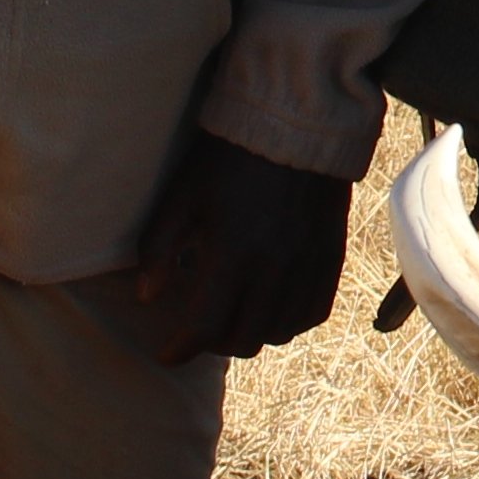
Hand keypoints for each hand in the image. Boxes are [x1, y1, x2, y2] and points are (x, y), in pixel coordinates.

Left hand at [131, 135, 355, 361]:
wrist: (295, 125)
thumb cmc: (229, 158)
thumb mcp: (182, 196)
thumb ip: (159, 249)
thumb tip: (147, 297)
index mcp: (233, 253)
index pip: (203, 328)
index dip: (179, 349)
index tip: (165, 353)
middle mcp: (275, 268)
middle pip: (242, 340)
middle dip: (212, 343)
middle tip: (198, 329)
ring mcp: (308, 266)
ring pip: (278, 333)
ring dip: (250, 334)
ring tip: (233, 317)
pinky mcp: (331, 258)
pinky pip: (312, 314)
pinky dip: (288, 321)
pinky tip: (270, 307)